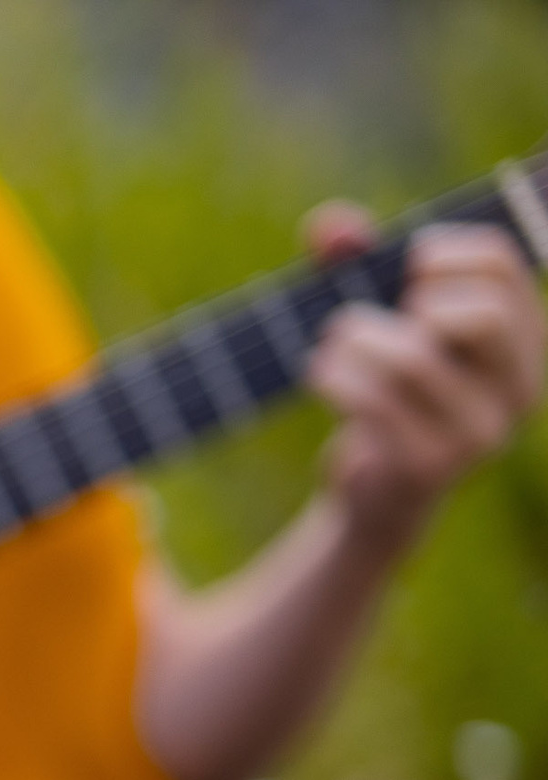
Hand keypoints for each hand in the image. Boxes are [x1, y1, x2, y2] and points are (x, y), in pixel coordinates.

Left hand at [305, 203, 545, 548]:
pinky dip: (336, 377)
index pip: (505, 265)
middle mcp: (519, 386)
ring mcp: (481, 431)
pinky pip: (377, 402)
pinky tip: (322, 373)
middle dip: (417, 300)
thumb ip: (354, 261)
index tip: (406, 266)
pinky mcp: (431, 464)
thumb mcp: (377, 315)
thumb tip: (330, 225)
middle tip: (377, 315)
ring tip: (334, 345)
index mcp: (523, 339)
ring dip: (355, 339)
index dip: (445, 252)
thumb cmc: (385, 386)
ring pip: (416, 358)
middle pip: (486, 313)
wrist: (375, 488)